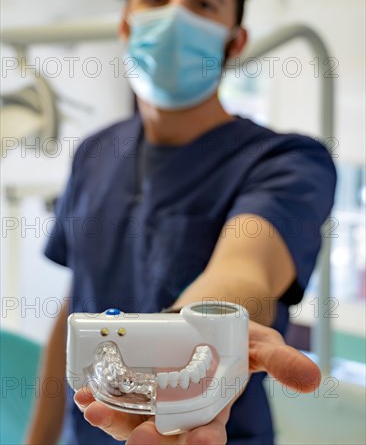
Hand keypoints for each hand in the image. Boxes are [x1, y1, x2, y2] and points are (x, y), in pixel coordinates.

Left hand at [74, 320, 320, 443]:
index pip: (208, 433)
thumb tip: (313, 378)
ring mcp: (155, 398)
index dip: (202, 441)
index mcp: (213, 408)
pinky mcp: (136, 381)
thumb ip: (280, 360)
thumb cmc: (236, 337)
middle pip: (164, 434)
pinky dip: (101, 396)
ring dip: (113, 418)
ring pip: (133, 419)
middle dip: (149, 438)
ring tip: (93, 409)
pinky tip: (85, 391)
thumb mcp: (261, 344)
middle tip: (137, 437)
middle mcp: (180, 410)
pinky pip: (116, 396)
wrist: (207, 318)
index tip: (198, 441)